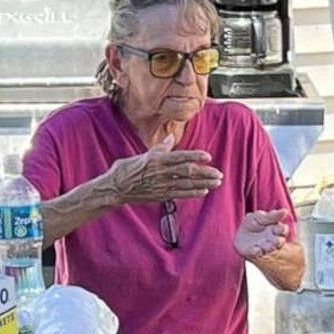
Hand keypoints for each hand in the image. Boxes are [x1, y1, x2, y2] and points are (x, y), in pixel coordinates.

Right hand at [107, 149, 222, 206]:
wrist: (115, 188)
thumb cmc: (127, 169)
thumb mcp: (143, 155)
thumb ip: (160, 148)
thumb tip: (171, 137)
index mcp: (156, 160)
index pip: (179, 157)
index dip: (194, 156)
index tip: (207, 156)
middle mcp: (160, 173)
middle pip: (187, 172)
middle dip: (204, 173)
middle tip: (218, 173)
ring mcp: (161, 186)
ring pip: (186, 184)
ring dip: (203, 183)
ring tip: (217, 182)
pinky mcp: (161, 195)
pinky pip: (180, 194)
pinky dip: (193, 193)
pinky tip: (204, 191)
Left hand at [234, 209, 293, 261]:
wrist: (240, 235)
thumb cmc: (253, 224)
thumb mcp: (260, 217)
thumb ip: (272, 216)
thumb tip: (285, 211)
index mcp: (276, 229)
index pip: (283, 230)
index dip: (282, 229)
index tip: (281, 228)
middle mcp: (273, 240)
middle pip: (279, 241)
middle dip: (278, 241)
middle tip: (276, 240)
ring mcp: (264, 247)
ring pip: (270, 248)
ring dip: (268, 247)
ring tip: (264, 244)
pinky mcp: (255, 252)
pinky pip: (257, 253)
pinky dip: (256, 251)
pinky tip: (256, 249)